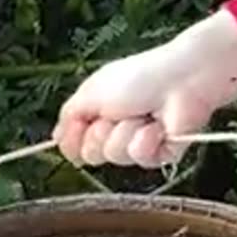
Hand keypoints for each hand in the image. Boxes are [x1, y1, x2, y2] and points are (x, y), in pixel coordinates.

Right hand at [53, 11, 236, 167]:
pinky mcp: (163, 154)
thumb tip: (56, 139)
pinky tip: (157, 126)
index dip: (75, 138)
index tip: (80, 126)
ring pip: (116, 156)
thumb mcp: (93, 91)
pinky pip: (142, 159)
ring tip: (142, 116)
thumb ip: (70, 115)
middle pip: (93, 153)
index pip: (76, 142)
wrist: (181, 80)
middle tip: (116, 114)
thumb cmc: (140, 77)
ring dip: (125, 133)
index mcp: (102, 112)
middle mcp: (119, 129)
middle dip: (100, 133)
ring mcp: (141, 143)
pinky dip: (147, 141)